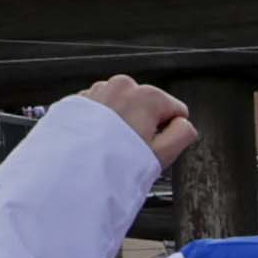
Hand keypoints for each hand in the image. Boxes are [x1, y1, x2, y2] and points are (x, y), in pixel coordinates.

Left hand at [77, 75, 196, 167]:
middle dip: (143, 125)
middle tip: (131, 149)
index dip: (168, 131)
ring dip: (120, 123)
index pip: (175, 110)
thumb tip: (185, 124)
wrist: (71, 170)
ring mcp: (99, 90)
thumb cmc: (113, 165)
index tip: (153, 145)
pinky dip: (101, 123)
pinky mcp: (79, 100)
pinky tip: (97, 141)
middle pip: (147, 106)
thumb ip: (183, 134)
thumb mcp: (162, 154)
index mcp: (147, 96)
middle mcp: (122, 86)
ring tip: (111, 146)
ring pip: (123, 106)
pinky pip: (100, 109)